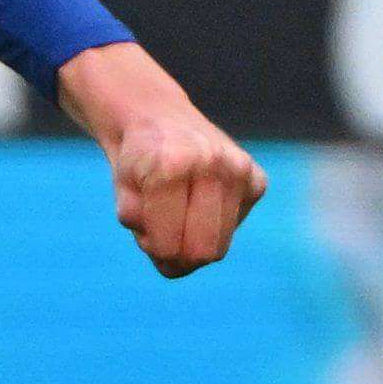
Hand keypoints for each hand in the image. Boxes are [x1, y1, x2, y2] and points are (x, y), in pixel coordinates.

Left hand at [56, 40, 266, 279]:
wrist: (157, 117)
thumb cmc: (137, 165)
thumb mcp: (125, 201)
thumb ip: (147, 239)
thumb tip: (174, 266)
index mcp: (173, 166)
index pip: (169, 248)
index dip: (151, 245)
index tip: (142, 220)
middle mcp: (214, 163)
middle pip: (204, 253)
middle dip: (178, 252)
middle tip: (162, 225)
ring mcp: (240, 169)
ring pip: (221, 246)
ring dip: (195, 237)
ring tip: (181, 206)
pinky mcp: (257, 179)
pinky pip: (235, 227)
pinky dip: (216, 222)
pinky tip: (202, 194)